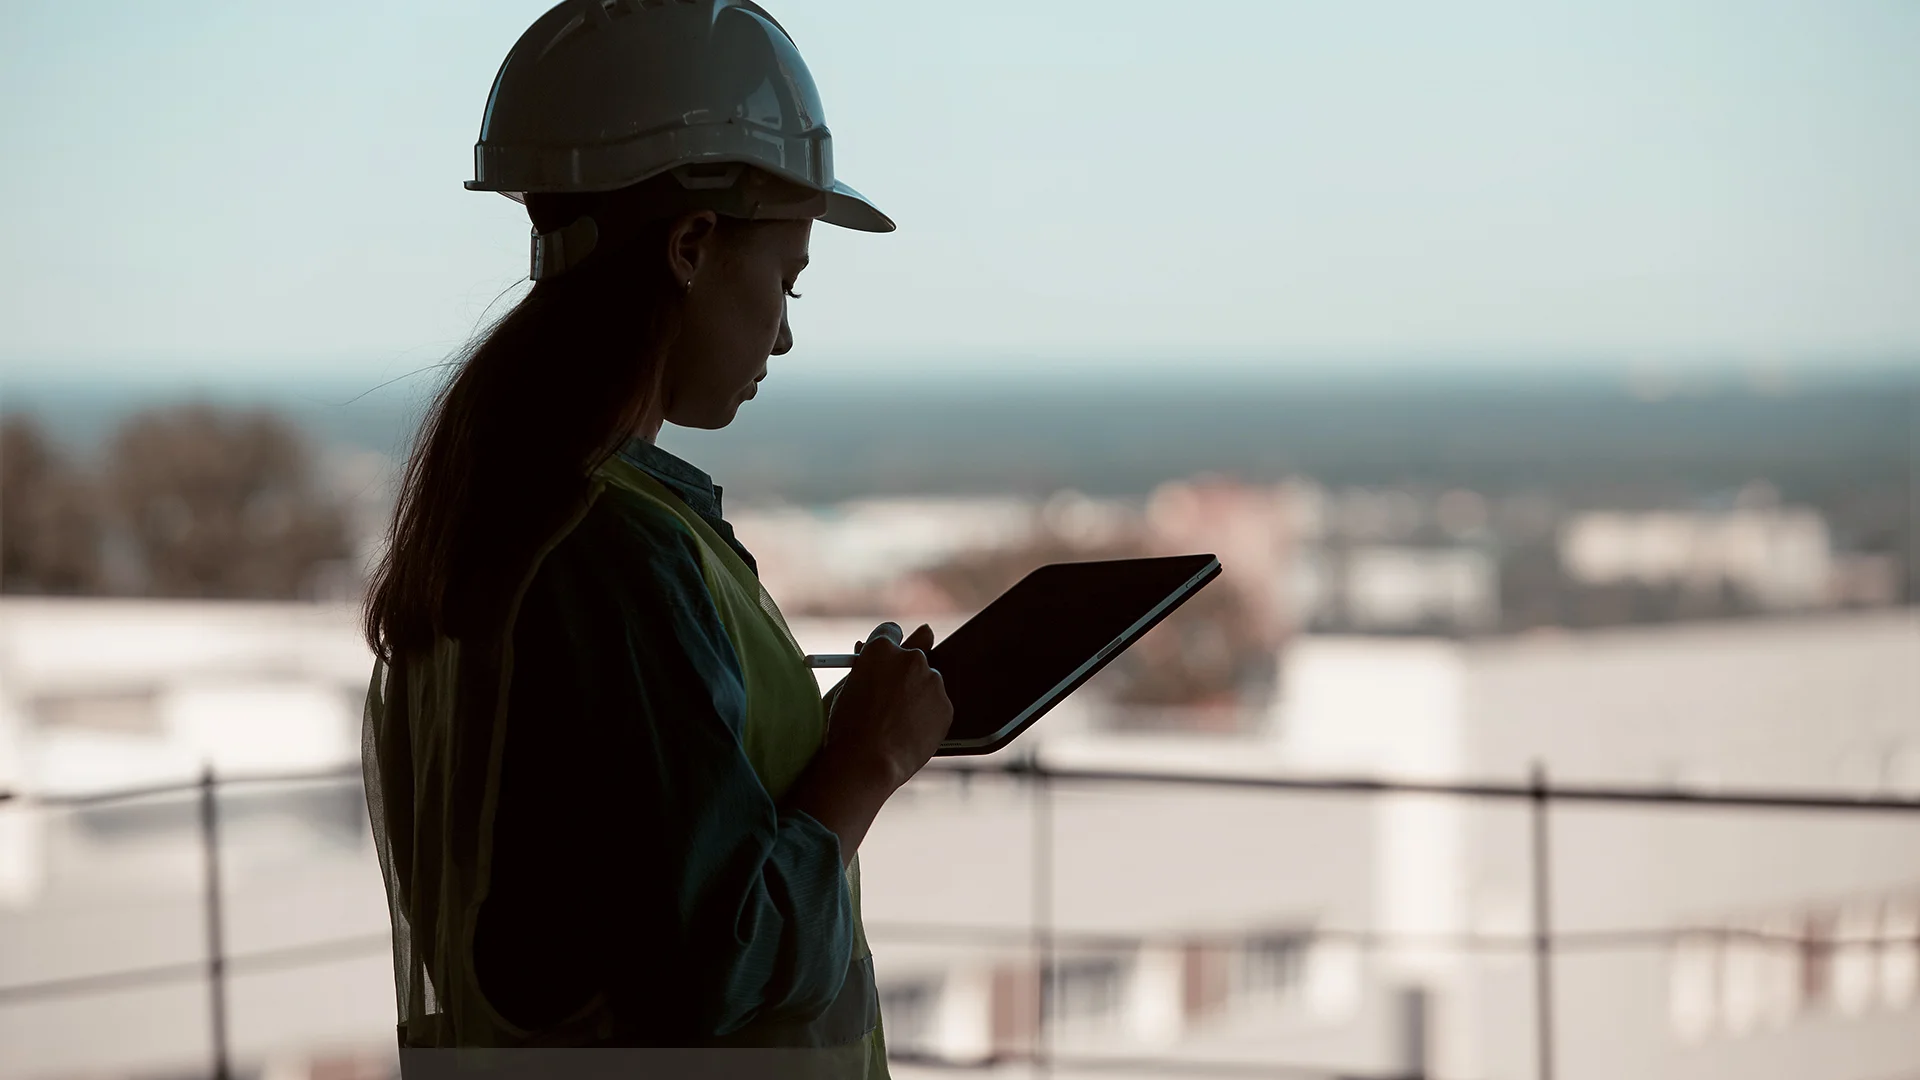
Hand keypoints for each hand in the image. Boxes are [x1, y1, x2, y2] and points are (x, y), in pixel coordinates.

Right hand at [821, 622, 952, 792]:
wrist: (865, 762)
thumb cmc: (850, 726)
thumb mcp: (851, 685)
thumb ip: (875, 661)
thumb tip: (906, 637)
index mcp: (880, 649)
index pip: (889, 632)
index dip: (886, 649)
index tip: (885, 662)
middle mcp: (911, 658)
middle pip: (913, 656)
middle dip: (904, 674)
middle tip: (892, 698)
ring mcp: (932, 681)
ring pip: (927, 684)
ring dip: (916, 697)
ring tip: (894, 725)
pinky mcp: (946, 705)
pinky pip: (937, 707)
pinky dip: (927, 718)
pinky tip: (908, 734)